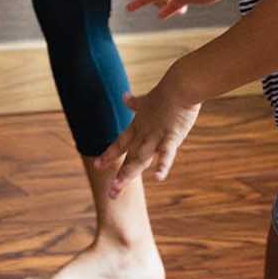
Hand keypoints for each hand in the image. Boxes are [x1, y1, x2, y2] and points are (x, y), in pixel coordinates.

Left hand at [96, 75, 201, 195]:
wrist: (180, 84)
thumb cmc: (166, 91)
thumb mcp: (147, 98)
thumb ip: (135, 102)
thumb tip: (124, 96)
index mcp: (139, 126)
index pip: (120, 143)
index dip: (108, 155)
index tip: (97, 166)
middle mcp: (144, 134)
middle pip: (129, 158)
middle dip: (120, 176)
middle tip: (111, 194)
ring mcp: (157, 136)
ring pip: (141, 159)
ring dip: (129, 174)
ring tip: (118, 188)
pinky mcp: (172, 136)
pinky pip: (166, 153)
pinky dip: (163, 165)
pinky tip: (158, 178)